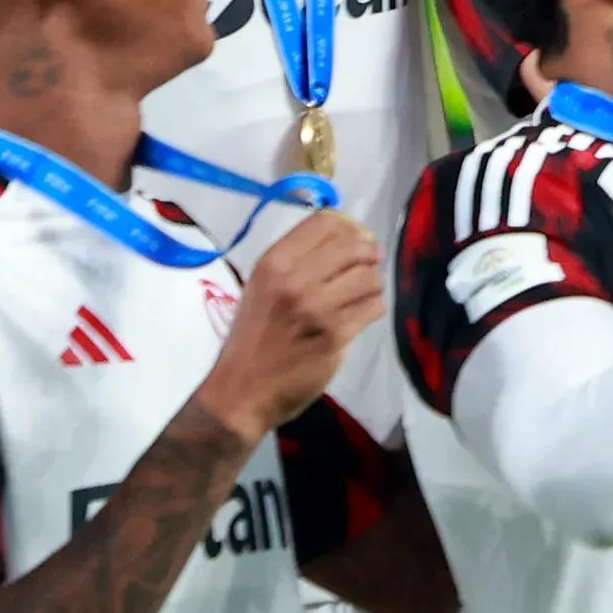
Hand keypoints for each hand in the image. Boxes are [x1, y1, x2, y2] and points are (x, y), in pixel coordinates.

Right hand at [198, 210, 382, 435]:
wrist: (240, 392)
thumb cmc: (253, 337)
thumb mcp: (262, 288)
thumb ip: (298, 261)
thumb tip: (347, 237)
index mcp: (273, 263)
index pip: (326, 221)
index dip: (350, 228)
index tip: (355, 241)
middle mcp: (294, 279)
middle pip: (355, 245)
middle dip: (368, 254)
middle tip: (367, 266)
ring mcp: (316, 307)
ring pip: (370, 276)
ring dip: (373, 284)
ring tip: (362, 294)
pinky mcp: (335, 334)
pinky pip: (373, 306)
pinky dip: (373, 308)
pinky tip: (361, 315)